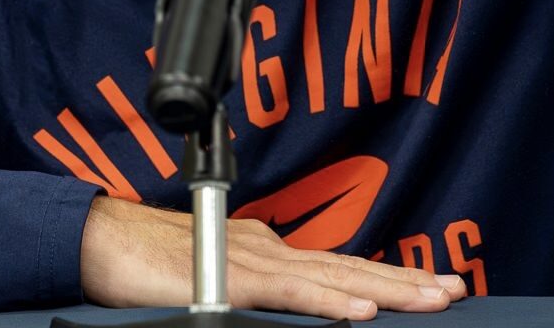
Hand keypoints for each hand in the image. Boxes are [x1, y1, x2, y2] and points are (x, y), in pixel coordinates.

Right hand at [79, 195, 468, 318]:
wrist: (98, 241)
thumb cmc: (144, 262)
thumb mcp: (213, 279)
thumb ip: (252, 292)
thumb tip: (289, 312)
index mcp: (266, 250)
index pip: (338, 265)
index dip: (385, 276)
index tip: (429, 286)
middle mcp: (269, 248)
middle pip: (349, 266)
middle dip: (406, 280)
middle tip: (455, 289)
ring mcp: (253, 261)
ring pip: (333, 277)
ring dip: (386, 290)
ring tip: (431, 299)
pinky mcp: (231, 278)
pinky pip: (290, 293)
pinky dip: (329, 301)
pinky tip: (361, 311)